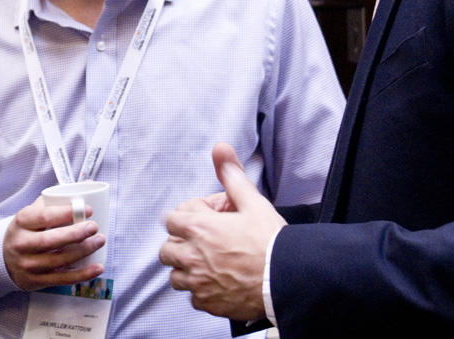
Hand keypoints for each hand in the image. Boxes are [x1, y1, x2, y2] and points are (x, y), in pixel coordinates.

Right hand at [3, 196, 106, 289]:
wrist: (4, 258)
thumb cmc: (27, 230)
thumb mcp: (32, 212)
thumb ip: (56, 200)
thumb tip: (88, 184)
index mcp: (22, 222)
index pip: (44, 217)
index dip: (66, 213)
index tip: (88, 209)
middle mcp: (22, 244)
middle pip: (50, 240)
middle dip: (75, 234)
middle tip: (94, 227)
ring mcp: (28, 265)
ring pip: (58, 260)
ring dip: (83, 251)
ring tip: (100, 241)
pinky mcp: (36, 281)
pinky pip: (62, 280)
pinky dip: (82, 275)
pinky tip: (97, 267)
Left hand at [159, 143, 286, 320]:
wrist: (287, 279)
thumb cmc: (271, 243)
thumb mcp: (253, 202)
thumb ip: (232, 176)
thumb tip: (221, 151)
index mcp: (199, 228)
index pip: (170, 220)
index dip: (185, 218)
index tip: (201, 221)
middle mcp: (192, 256)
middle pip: (167, 250)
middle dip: (181, 244)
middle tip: (203, 243)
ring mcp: (198, 282)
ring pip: (175, 276)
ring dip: (187, 270)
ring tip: (209, 264)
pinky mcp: (208, 303)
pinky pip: (192, 298)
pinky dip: (200, 292)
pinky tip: (217, 283)